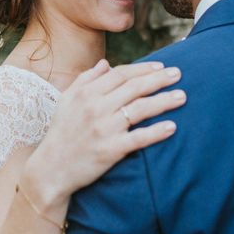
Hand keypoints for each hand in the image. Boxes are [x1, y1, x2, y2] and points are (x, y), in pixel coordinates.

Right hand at [20, 59, 184, 211]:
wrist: (51, 169)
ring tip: (182, 97)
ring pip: (140, 109)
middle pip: (134, 88)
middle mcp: (95, 107)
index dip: (143, 69)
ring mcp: (104, 129)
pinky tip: (172, 127)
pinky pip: (138, 138)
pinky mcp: (110, 150)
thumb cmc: (61, 132)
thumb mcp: (67, 100)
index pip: (120, 74)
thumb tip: (105, 64)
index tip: (161, 66)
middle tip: (179, 73)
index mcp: (86, 93)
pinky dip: (156, 132)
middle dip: (159, 79)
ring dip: (164, 101)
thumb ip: (86, 79)